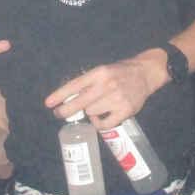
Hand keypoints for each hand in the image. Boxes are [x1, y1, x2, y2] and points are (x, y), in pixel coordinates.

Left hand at [44, 50, 164, 128]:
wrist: (146, 73)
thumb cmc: (120, 72)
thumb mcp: (103, 71)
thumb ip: (88, 83)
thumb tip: (69, 98)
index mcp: (99, 73)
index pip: (75, 85)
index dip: (60, 95)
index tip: (48, 104)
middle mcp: (107, 85)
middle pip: (80, 103)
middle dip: (65, 111)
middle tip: (58, 114)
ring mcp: (116, 98)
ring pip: (91, 113)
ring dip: (89, 113)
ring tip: (95, 108)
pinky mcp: (125, 110)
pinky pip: (104, 124)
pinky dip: (98, 123)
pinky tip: (100, 118)